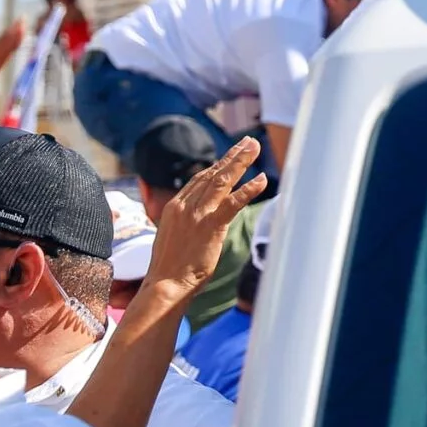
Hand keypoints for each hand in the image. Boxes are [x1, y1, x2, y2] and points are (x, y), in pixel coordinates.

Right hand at [142, 138, 268, 296]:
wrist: (165, 285)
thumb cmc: (169, 268)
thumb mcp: (172, 237)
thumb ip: (186, 223)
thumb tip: (199, 219)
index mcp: (174, 207)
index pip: (199, 179)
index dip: (217, 165)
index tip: (231, 154)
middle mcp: (185, 205)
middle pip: (212, 173)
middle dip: (232, 156)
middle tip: (249, 141)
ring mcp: (197, 214)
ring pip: (222, 181)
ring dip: (240, 161)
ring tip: (255, 147)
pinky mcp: (211, 226)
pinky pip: (233, 202)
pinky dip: (249, 189)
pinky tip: (262, 180)